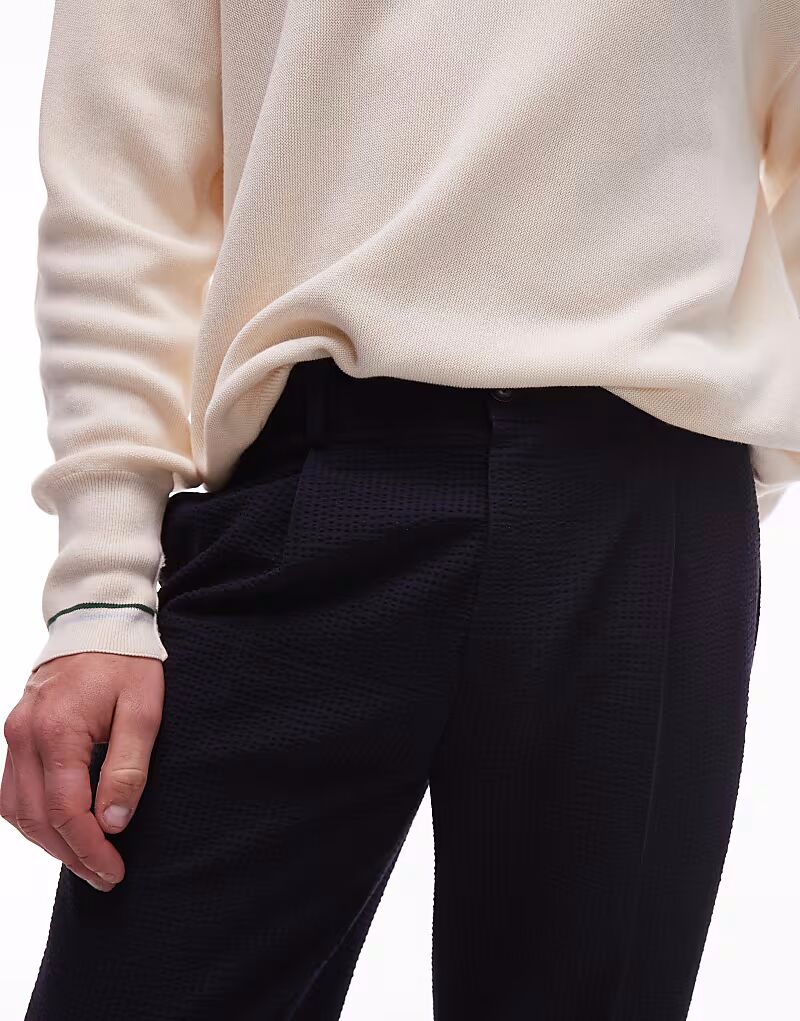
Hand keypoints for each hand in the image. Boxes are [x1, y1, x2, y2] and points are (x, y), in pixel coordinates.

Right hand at [1, 653, 163, 891]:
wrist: (98, 619)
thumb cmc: (126, 662)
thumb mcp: (143, 711)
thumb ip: (128, 768)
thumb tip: (113, 823)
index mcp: (58, 731)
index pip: (66, 811)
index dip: (89, 849)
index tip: (115, 871)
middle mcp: (25, 736)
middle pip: (37, 818)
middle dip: (71, 854)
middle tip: (104, 876)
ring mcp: (15, 733)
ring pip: (17, 809)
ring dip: (48, 841)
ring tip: (85, 860)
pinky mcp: (16, 731)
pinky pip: (13, 788)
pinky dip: (34, 817)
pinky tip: (60, 828)